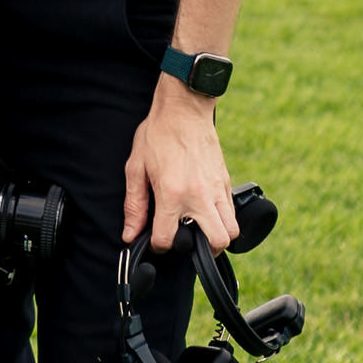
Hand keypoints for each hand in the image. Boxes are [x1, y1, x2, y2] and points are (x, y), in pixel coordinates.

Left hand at [124, 73, 238, 252]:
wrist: (184, 110)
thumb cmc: (157, 135)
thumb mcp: (136, 168)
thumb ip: (134, 205)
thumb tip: (130, 233)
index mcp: (173, 194)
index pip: (168, 239)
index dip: (158, 246)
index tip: (156, 242)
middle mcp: (199, 196)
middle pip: (215, 243)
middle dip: (201, 252)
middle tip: (187, 243)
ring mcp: (217, 190)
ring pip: (231, 231)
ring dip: (218, 238)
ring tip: (201, 232)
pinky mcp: (226, 182)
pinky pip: (233, 212)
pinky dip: (224, 220)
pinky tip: (207, 213)